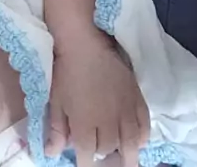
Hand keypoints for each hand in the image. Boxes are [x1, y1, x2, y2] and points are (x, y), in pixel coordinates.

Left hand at [46, 37, 149, 166]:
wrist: (85, 43)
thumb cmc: (66, 71)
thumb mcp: (55, 101)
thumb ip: (56, 129)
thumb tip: (51, 154)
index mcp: (84, 125)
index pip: (87, 157)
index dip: (86, 164)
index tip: (84, 163)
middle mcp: (107, 122)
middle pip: (108, 150)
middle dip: (102, 155)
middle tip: (100, 155)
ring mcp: (125, 111)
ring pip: (130, 144)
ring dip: (125, 153)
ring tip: (124, 159)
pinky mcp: (137, 98)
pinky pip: (145, 125)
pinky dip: (142, 137)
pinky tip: (137, 141)